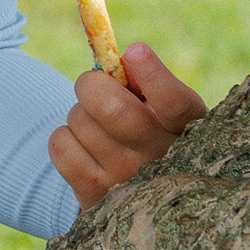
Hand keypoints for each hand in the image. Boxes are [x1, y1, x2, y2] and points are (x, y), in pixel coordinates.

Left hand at [49, 43, 205, 209]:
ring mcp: (127, 182)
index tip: (134, 51)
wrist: (144, 196)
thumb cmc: (152, 132)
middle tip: (92, 85)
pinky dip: (64, 137)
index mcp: (188, 130)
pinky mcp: (95, 198)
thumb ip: (147, 83)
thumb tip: (122, 60)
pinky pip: (60, 145)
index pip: (174, 103)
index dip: (153, 75)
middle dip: (92, 84)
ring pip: (79, 121)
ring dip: (79, 114)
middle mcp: (161, 160)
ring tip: (96, 126)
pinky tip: (82, 145)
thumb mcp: (163, 109)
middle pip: (113, 108)